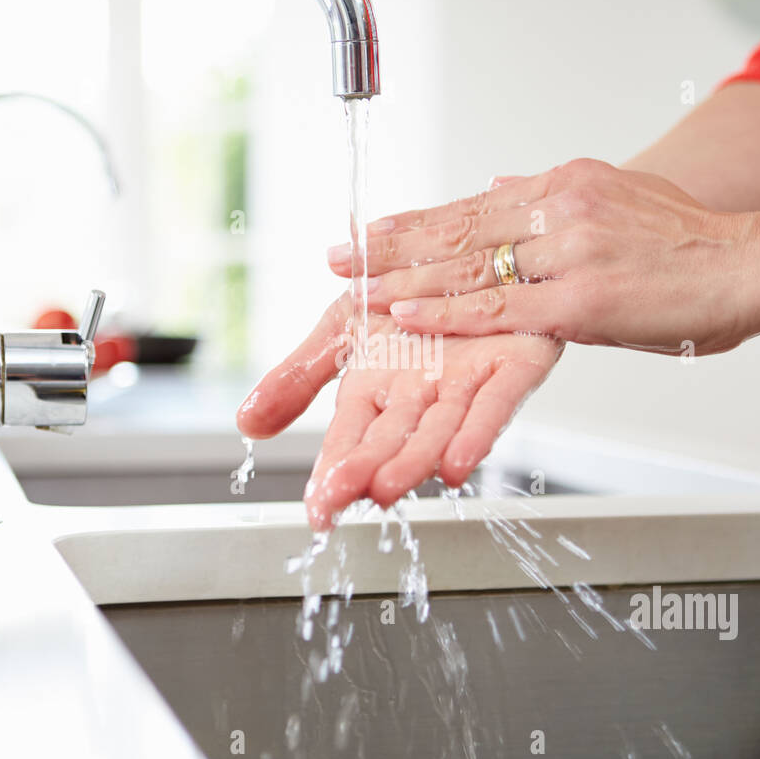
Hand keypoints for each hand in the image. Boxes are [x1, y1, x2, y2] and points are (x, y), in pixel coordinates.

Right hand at [237, 293, 561, 529]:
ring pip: (439, 428)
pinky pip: (495, 403)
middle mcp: (420, 395)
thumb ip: (298, 376)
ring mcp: (466, 384)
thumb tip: (247, 423)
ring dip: (415, 459)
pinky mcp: (512, 365)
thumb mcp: (341, 328)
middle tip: (342, 497)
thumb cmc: (408, 294)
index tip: (317, 508)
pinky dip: (477, 431)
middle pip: (391, 439)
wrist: (468, 250)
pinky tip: (459, 462)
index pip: (348, 438)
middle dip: (366, 469)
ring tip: (389, 486)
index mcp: (376, 389)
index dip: (332, 471)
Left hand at [326, 158, 759, 355]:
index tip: (375, 229)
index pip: (475, 205)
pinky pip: (496, 306)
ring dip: (401, 277)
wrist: (755, 263)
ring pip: (466, 265)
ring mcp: (567, 251)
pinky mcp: (579, 299)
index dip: (419, 221)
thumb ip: (558, 198)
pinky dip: (444, 310)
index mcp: (568, 183)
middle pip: (457, 229)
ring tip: (352, 284)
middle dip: (392, 245)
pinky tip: (403, 312)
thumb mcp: (623, 197)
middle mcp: (560, 207)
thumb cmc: (696, 244)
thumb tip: (498, 185)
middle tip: (339, 253)